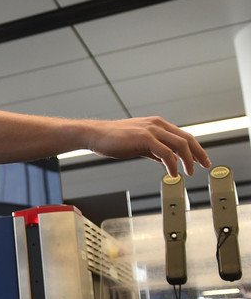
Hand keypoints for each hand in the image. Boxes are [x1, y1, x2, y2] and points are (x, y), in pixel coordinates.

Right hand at [84, 116, 210, 176]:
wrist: (95, 135)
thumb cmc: (113, 139)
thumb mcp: (138, 144)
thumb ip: (153, 150)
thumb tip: (166, 161)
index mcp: (157, 124)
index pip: (183, 136)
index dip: (196, 148)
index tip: (202, 160)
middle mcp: (157, 125)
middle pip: (187, 139)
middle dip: (198, 154)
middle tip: (204, 166)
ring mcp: (151, 130)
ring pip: (180, 145)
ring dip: (187, 160)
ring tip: (187, 173)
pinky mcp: (144, 138)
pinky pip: (166, 152)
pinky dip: (172, 164)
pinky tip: (172, 173)